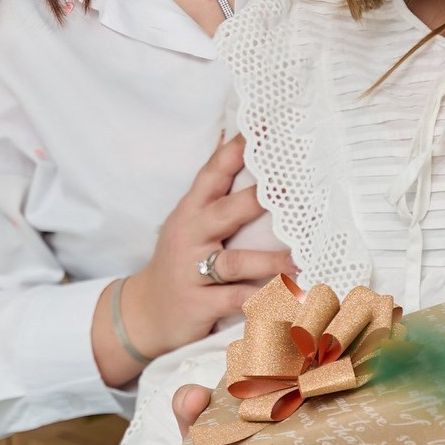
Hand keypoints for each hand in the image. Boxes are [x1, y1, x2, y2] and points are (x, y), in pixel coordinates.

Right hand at [130, 136, 297, 357]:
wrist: (145, 313)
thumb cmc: (180, 259)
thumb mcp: (189, 220)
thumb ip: (214, 187)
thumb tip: (232, 136)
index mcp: (192, 210)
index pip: (214, 172)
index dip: (238, 150)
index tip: (266, 130)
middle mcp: (190, 235)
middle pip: (227, 211)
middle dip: (258, 200)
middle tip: (292, 191)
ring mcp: (192, 271)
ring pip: (235, 261)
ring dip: (269, 260)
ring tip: (299, 258)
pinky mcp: (198, 305)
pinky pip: (234, 300)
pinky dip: (260, 299)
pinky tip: (287, 297)